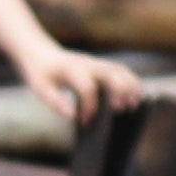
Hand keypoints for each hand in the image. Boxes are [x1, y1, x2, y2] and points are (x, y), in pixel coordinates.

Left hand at [14, 35, 146, 128]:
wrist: (41, 53)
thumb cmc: (41, 73)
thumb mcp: (41, 89)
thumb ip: (56, 102)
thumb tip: (73, 117)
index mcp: (71, 70)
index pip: (86, 87)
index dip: (89, 106)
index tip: (86, 122)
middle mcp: (88, 64)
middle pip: (111, 74)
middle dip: (119, 92)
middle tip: (120, 111)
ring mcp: (97, 63)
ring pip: (120, 71)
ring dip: (130, 86)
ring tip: (134, 105)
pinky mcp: (101, 65)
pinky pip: (121, 71)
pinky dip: (131, 82)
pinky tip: (135, 97)